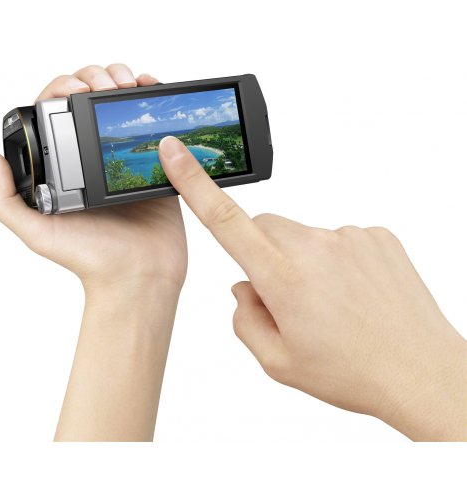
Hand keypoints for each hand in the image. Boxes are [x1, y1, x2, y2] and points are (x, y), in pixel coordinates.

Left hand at [0, 65, 186, 290]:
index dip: (63, 89)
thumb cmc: (92, 260)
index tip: (76, 89)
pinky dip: (154, 101)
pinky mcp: (157, 168)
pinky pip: (156, 127)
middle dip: (96, 79)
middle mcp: (93, 162)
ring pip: (121, 108)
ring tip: (129, 84)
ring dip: (124, 82)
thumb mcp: (37, 233)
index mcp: (66, 170)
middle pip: (90, 103)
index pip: (56, 113)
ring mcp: (126, 162)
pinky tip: (151, 90)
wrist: (139, 277)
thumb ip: (4, 200)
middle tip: (109, 84)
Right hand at [158, 136, 466, 440]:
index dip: (194, 182)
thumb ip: (245, 319)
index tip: (175, 152)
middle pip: (264, 225)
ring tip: (329, 301)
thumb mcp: (279, 362)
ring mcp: (349, 237)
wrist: (421, 371)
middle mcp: (315, 248)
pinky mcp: (376, 235)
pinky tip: (353, 292)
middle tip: (285, 294)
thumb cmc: (353, 372)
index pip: (226, 219)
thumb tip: (244, 286)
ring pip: (302, 235)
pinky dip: (335, 259)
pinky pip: (337, 238)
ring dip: (302, 259)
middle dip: (263, 251)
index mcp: (283, 279)